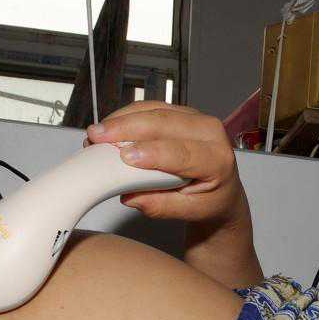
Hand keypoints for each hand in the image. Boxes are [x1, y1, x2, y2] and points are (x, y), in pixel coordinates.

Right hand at [85, 102, 245, 226]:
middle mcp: (211, 132)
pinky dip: (126, 116)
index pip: (182, 152)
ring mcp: (196, 118)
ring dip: (121, 119)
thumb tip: (131, 197)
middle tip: (96, 137)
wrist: (222, 189)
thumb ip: (162, 206)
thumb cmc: (209, 200)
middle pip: (164, 123)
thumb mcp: (191, 212)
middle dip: (126, 128)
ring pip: (154, 110)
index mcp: (218, 160)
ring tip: (96, 134)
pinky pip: (151, 107)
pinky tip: (109, 127)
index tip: (124, 157)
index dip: (152, 152)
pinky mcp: (181, 112)